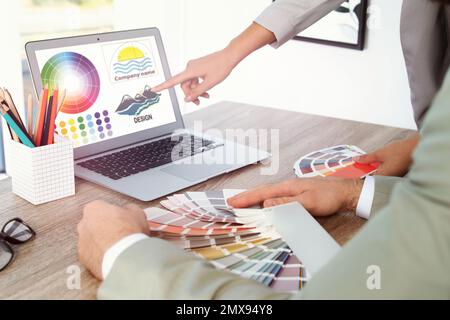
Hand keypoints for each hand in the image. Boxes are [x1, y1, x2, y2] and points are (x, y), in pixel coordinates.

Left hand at [77, 200, 148, 279]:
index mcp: (93, 208)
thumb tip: (130, 212)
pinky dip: (101, 256)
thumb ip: (129, 209)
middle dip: (105, 228)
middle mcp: (83, 224)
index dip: (113, 214)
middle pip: (94, 224)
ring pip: (92, 240)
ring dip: (102, 243)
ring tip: (119, 247)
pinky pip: (92, 255)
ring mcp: (82, 243)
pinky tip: (114, 256)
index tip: (121, 218)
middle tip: (120, 233)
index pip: (101, 207)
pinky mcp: (84, 259)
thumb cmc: (128, 233)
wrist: (124, 256)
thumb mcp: (136, 212)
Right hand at [153, 49, 235, 104]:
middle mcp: (190, 67)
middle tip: (198, 101)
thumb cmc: (221, 67)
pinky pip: (195, 79)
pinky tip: (206, 90)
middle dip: (190, 94)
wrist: (229, 57)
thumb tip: (187, 99)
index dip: (163, 86)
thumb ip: (197, 92)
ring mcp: (194, 67)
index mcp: (190, 71)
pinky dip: (199, 85)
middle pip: (184, 85)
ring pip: (190, 83)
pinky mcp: (198, 67)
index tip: (154, 89)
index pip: (173, 81)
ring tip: (206, 96)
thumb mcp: (209, 83)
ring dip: (196, 91)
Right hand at [228, 177, 363, 216]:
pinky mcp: (298, 194)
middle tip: (232, 202)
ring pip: (269, 194)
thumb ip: (287, 204)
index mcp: (288, 186)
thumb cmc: (330, 196)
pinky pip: (277, 197)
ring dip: (255, 198)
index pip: (263, 193)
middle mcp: (288, 186)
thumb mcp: (308, 202)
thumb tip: (266, 204)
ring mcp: (293, 189)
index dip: (246, 198)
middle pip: (263, 191)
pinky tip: (266, 203)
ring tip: (243, 202)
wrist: (347, 192)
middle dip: (246, 196)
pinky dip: (266, 199)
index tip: (232, 202)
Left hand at [354, 133, 419, 175]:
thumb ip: (368, 158)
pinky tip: (375, 162)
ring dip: (371, 170)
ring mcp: (394, 176)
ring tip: (363, 165)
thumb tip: (356, 160)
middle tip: (355, 168)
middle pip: (373, 178)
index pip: (368, 180)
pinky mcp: (397, 172)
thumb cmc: (401, 150)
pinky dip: (379, 167)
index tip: (350, 174)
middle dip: (364, 173)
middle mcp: (389, 178)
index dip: (358, 177)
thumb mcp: (381, 153)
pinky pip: (385, 171)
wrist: (417, 146)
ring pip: (379, 175)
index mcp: (384, 176)